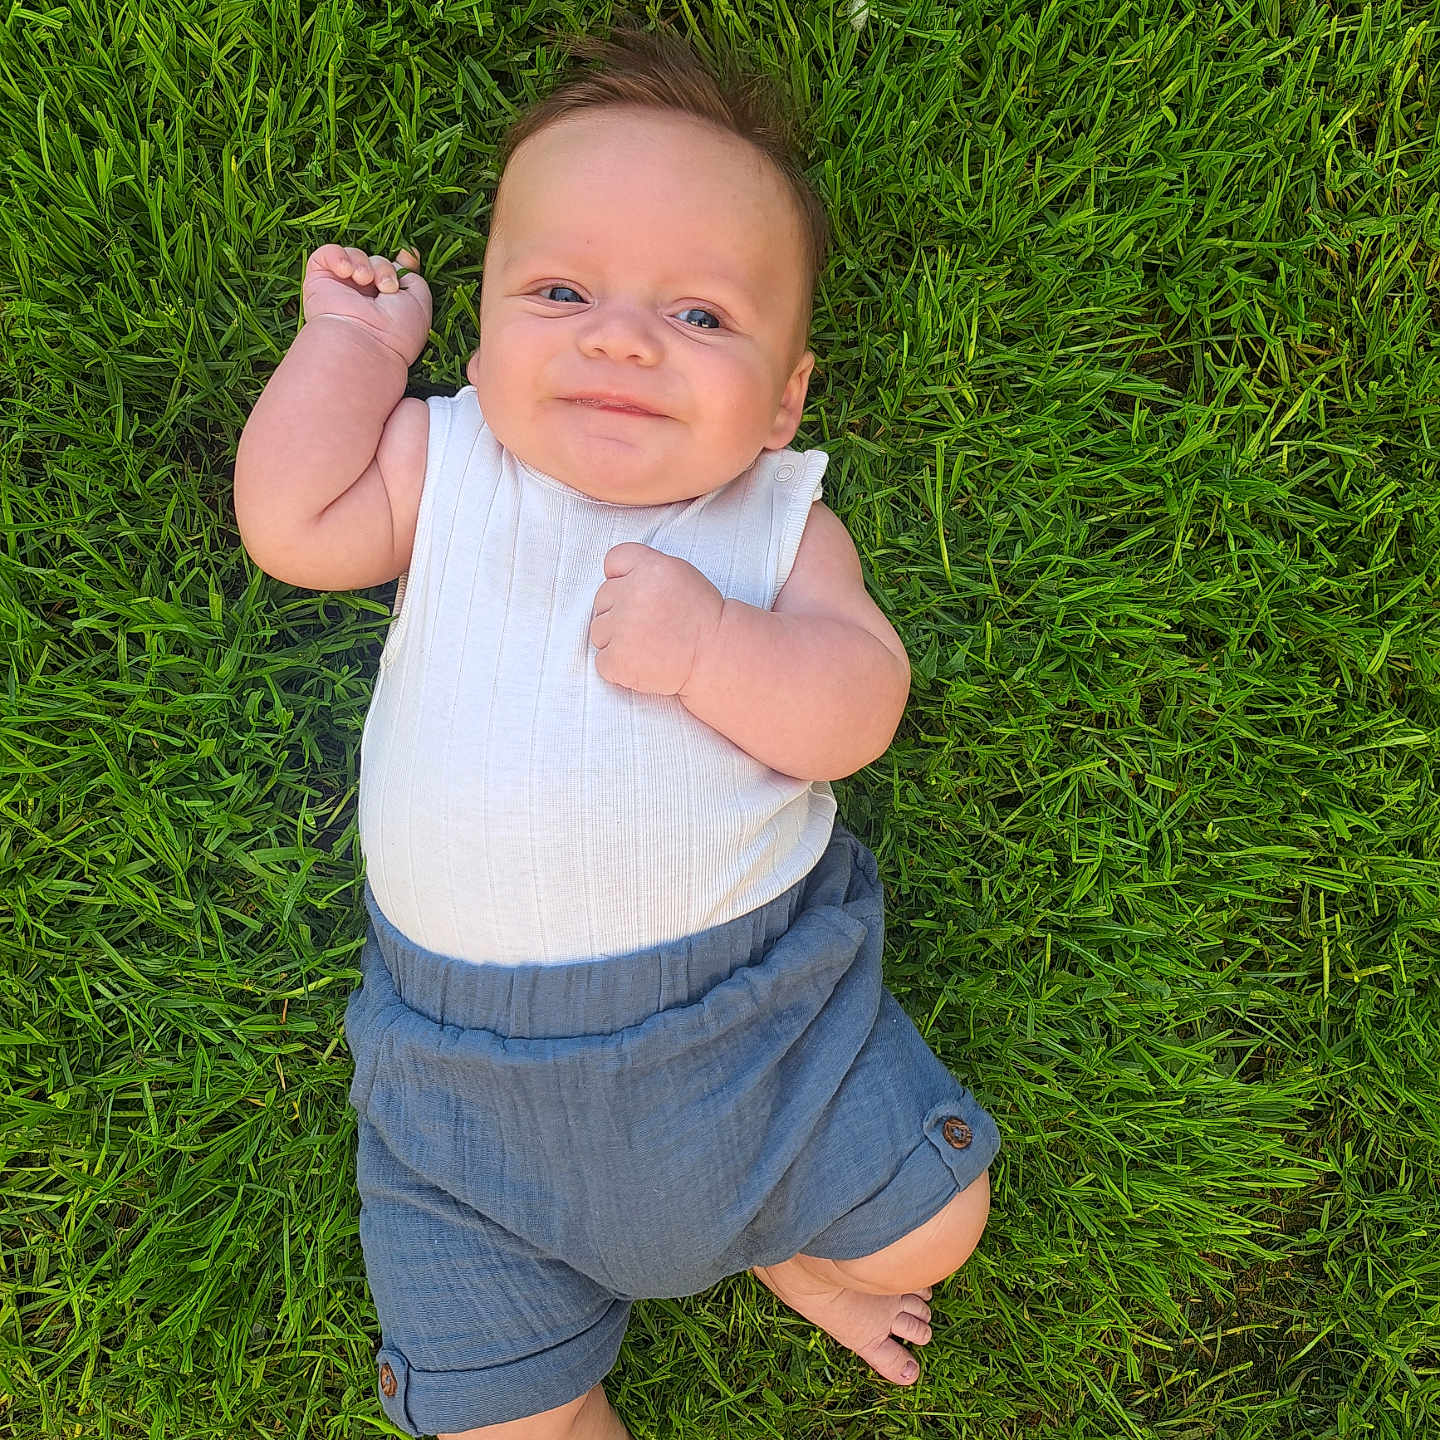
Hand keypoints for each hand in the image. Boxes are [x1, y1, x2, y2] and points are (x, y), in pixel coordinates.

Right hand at [301, 243, 432, 365]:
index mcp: (388, 301)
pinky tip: (346, 271)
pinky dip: (338, 256)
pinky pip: (327, 253)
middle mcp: (365, 295)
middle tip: (386, 288)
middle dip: (385, 268)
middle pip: (378, 260)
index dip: (402, 260)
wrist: (365, 343)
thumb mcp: (420, 303)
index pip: (394, 270)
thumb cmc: (396, 331)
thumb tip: (407, 259)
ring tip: (365, 280)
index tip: (409, 257)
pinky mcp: (319, 281)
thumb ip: (415, 278)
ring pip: (356, 255)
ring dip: (364, 263)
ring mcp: (342, 288)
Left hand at [589, 543, 724, 695]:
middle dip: (620, 612)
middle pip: (602, 598)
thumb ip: (645, 568)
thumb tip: (612, 577)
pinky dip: (618, 666)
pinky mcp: (617, 660)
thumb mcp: (678, 573)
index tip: (638, 593)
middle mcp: (633, 594)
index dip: (622, 577)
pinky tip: (643, 662)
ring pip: (598, 631)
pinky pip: (602, 660)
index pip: (613, 560)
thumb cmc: (700, 616)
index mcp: (650, 567)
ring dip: (616, 640)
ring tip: (648, 645)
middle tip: (650, 625)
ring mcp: (622, 629)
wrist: (715, 656)